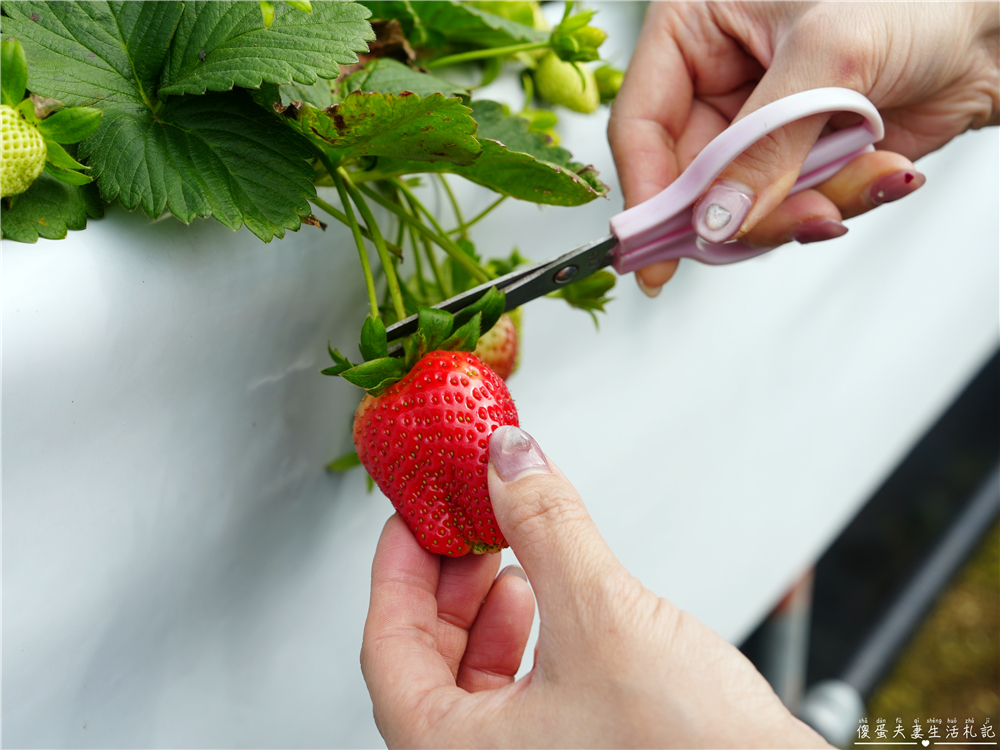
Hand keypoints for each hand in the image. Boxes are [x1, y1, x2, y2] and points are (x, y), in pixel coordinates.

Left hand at [361, 426, 828, 747]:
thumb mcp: (603, 617)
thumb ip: (545, 526)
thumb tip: (509, 460)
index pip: (388, 647)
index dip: (397, 568)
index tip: (412, 518)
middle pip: (427, 659)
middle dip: (449, 581)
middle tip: (464, 523)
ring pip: (475, 677)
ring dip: (489, 606)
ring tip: (509, 554)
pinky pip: (521, 691)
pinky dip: (529, 636)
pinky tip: (553, 601)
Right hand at [608, 2, 999, 295]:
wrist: (991, 24)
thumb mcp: (825, 57)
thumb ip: (761, 146)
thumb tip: (715, 218)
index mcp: (694, 30)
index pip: (640, 123)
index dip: (646, 190)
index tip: (652, 249)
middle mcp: (717, 83)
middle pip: (688, 179)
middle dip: (743, 209)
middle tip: (793, 218)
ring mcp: (757, 128)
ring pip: (740, 206)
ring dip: (802, 208)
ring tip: (861, 176)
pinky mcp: (796, 161)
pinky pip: (790, 209)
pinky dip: (838, 201)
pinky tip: (880, 170)